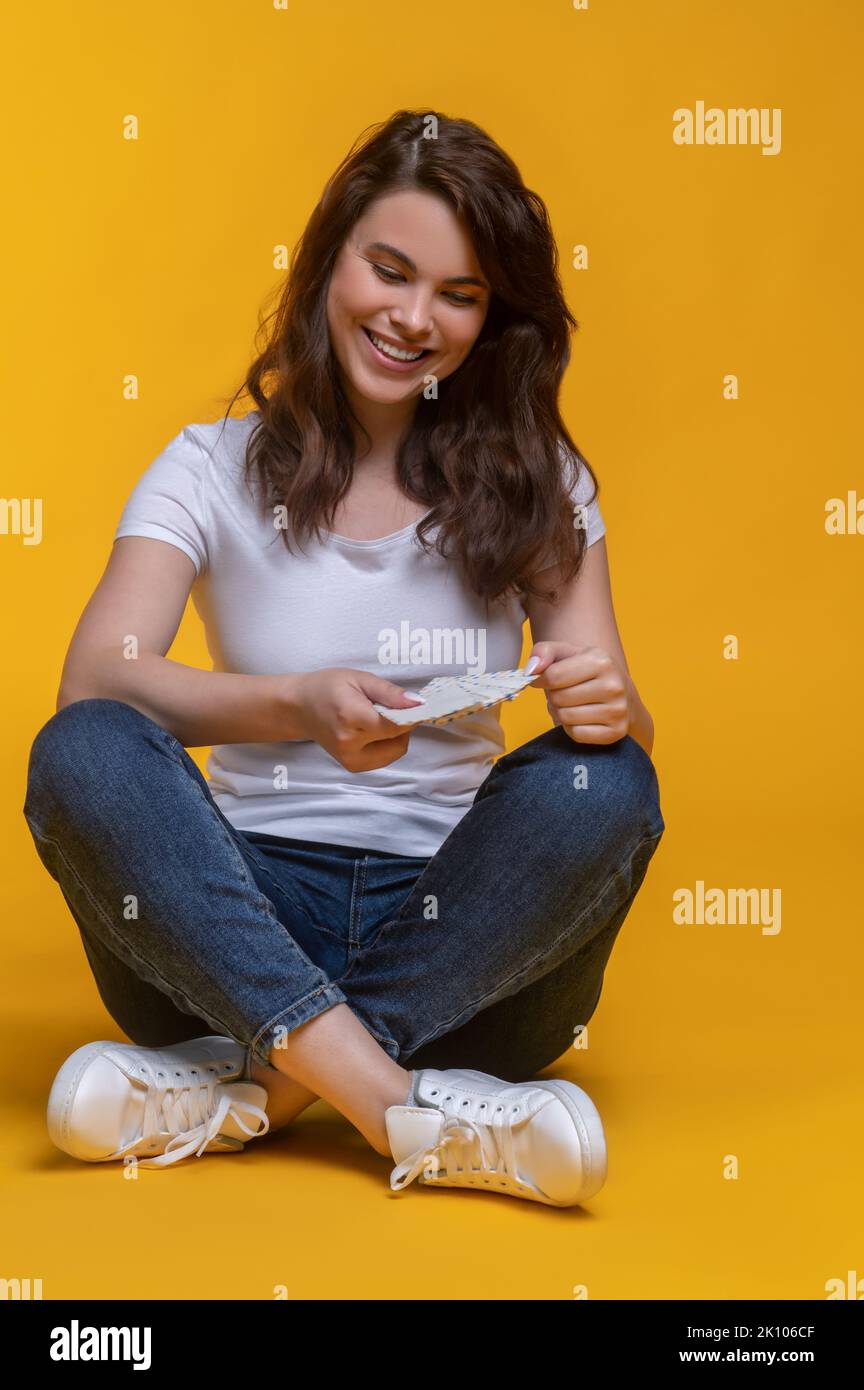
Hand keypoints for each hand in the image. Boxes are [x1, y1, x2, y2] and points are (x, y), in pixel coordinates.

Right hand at [293, 668, 425, 771]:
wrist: (300, 707)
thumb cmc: (328, 687)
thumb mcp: (359, 679)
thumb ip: (390, 693)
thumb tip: (418, 704)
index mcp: (350, 717)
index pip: (396, 725)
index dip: (411, 715)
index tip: (414, 704)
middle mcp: (349, 743)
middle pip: (399, 740)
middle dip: (403, 724)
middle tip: (389, 707)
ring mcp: (349, 759)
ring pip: (395, 752)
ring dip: (395, 736)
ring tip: (377, 718)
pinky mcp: (352, 767)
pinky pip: (384, 758)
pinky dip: (386, 745)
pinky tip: (372, 731)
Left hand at [524, 641, 632, 744]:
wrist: (622, 694)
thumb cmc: (586, 672)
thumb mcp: (567, 653)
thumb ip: (544, 652)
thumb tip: (531, 670)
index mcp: (601, 661)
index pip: (553, 676)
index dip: (540, 679)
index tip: (541, 679)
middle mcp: (613, 685)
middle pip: (558, 698)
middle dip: (554, 697)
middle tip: (563, 693)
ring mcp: (617, 710)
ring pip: (566, 717)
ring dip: (561, 713)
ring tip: (572, 705)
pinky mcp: (616, 732)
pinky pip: (577, 734)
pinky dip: (572, 729)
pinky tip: (582, 718)